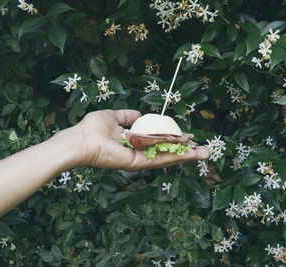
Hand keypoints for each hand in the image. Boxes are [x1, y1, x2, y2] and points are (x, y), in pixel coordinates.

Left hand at [56, 109, 209, 170]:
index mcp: (132, 141)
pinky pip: (158, 159)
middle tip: (204, 150)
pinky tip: (190, 154)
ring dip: (186, 156)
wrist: (81, 140)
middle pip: (166, 152)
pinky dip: (175, 156)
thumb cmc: (92, 128)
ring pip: (166, 158)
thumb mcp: (113, 116)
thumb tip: (138, 113)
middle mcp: (138, 152)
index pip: (157, 142)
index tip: (187, 137)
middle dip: (185, 151)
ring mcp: (138, 159)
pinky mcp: (136, 163)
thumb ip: (126, 115)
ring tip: (205, 154)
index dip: (172, 139)